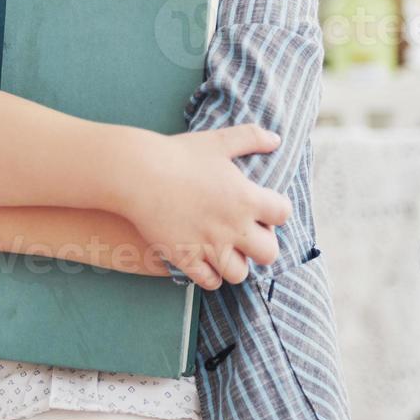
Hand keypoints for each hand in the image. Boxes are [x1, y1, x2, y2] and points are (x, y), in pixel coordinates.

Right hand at [109, 124, 291, 289]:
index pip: (282, 214)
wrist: (137, 173)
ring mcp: (209, 246)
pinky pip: (209, 281)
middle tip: (247, 236)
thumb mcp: (217, 141)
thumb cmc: (177, 154)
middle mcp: (233, 227)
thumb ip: (250, 137)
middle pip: (269, 253)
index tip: (263, 208)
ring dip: (236, 264)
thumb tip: (276, 139)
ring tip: (225, 252)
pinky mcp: (185, 258)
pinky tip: (204, 262)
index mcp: (246, 198)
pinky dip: (210, 276)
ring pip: (239, 273)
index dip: (276, 212)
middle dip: (262, 246)